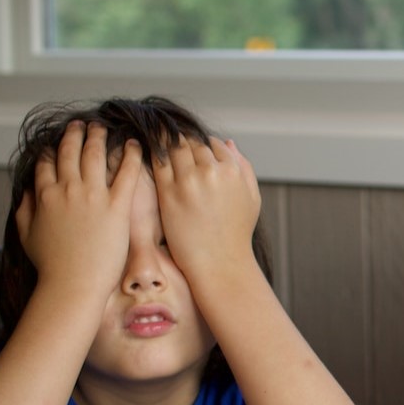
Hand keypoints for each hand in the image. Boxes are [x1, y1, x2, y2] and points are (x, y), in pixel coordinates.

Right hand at [16, 122, 140, 296]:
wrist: (73, 283)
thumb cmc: (51, 265)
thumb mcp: (27, 235)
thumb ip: (23, 209)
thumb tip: (24, 191)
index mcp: (44, 195)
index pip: (46, 162)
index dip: (52, 149)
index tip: (56, 142)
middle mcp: (67, 189)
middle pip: (71, 151)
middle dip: (76, 134)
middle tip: (82, 124)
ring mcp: (93, 196)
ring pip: (96, 155)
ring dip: (100, 137)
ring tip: (104, 128)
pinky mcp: (117, 206)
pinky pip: (126, 173)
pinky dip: (131, 155)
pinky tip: (135, 144)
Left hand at [152, 137, 261, 279]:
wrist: (220, 263)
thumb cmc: (237, 233)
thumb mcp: (252, 197)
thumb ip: (244, 167)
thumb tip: (228, 142)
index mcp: (233, 171)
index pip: (213, 143)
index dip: (202, 144)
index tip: (193, 150)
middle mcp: (211, 171)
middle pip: (191, 142)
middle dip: (182, 141)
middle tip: (171, 144)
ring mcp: (188, 181)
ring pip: (172, 147)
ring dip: (165, 144)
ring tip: (159, 147)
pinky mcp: (168, 193)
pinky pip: (158, 163)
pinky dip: (154, 156)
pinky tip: (151, 158)